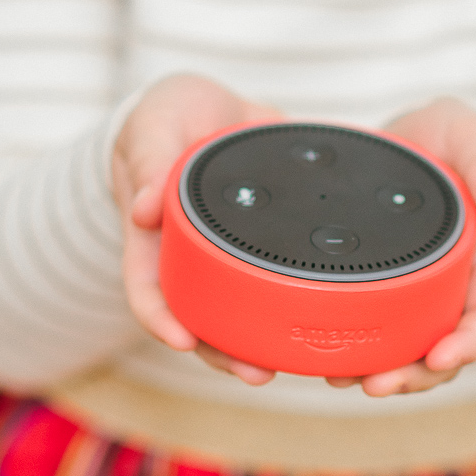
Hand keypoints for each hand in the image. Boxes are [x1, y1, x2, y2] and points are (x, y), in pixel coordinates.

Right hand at [111, 74, 281, 384]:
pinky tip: (332, 319)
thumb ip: (148, 159)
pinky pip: (288, 278)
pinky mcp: (274, 242)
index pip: (150, 290)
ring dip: (264, 342)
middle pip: (202, 320)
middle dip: (224, 353)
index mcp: (155, 237)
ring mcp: (234, 255)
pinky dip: (304, 302)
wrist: (216, 103)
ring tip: (293, 364)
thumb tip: (143, 209)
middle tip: (257, 372)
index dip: (162, 321)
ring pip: (245, 312)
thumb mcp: (154, 124)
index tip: (182, 341)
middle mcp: (193, 257)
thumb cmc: (170, 115)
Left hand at [330, 97, 475, 396]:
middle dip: (415, 375)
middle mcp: (459, 285)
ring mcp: (425, 292)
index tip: (441, 358)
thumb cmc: (460, 140)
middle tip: (375, 384)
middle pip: (447, 349)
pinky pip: (381, 330)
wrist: (426, 138)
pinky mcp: (389, 288)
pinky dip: (359, 350)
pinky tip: (327, 361)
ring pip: (412, 350)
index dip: (470, 343)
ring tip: (342, 379)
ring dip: (384, 373)